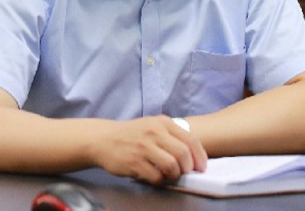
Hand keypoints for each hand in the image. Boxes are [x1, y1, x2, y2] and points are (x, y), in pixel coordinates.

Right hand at [88, 115, 206, 183]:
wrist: (104, 139)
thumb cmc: (132, 134)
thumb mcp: (153, 126)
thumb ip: (172, 136)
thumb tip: (193, 155)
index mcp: (163, 123)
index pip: (191, 140)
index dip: (200, 157)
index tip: (201, 167)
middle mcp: (154, 132)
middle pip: (184, 154)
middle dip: (188, 168)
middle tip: (185, 173)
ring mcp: (144, 147)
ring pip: (172, 166)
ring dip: (175, 175)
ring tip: (170, 175)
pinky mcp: (134, 162)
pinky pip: (156, 176)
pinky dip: (160, 181)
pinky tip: (156, 177)